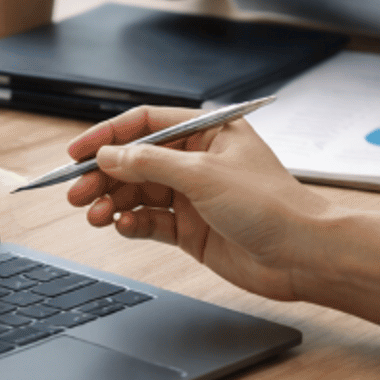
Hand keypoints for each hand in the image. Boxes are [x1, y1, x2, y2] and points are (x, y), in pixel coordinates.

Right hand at [62, 106, 379, 318]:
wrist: (303, 255)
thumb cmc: (272, 206)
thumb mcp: (204, 175)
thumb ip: (150, 163)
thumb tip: (109, 156)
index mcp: (206, 132)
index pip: (145, 124)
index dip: (108, 136)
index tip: (76, 153)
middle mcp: (197, 161)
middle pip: (135, 161)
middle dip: (103, 176)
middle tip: (76, 192)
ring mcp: (193, 196)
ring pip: (138, 193)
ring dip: (112, 203)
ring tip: (92, 214)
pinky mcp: (191, 229)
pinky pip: (150, 221)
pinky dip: (132, 224)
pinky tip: (123, 227)